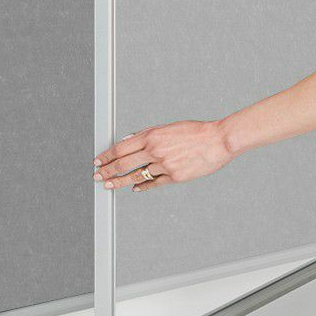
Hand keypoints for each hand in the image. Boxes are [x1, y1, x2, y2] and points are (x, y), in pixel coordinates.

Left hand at [93, 119, 236, 193]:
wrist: (218, 140)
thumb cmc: (196, 132)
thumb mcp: (167, 127)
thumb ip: (146, 135)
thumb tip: (128, 140)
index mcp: (151, 135)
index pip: (120, 148)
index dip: (106, 156)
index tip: (98, 161)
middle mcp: (155, 150)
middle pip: (123, 164)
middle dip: (107, 171)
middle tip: (97, 176)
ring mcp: (164, 165)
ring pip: (135, 175)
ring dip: (119, 182)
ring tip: (109, 185)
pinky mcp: (175, 177)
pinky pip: (153, 183)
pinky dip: (142, 186)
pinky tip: (135, 188)